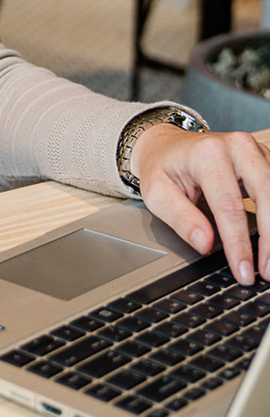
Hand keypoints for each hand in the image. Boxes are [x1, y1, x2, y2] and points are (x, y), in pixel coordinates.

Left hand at [131, 125, 269, 284]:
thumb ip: (182, 219)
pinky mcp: (265, 159)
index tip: (244, 270)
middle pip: (266, 195)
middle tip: (266, 271)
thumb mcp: (157, 193)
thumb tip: (205, 243)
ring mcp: (255, 151)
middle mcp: (237, 147)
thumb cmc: (162, 168)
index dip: (238, 243)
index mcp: (208, 154)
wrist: (168, 145)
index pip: (229, 205)